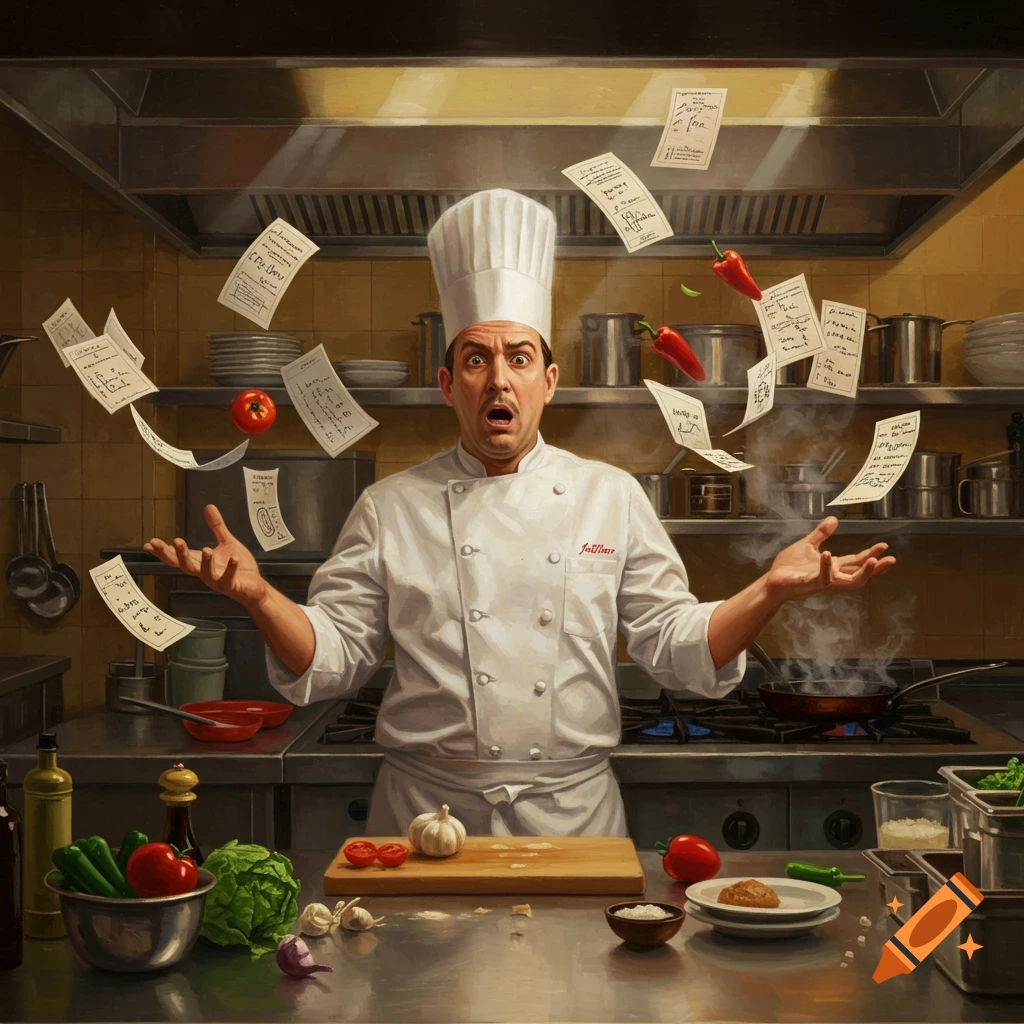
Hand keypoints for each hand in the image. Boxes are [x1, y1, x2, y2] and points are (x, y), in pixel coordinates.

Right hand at [144, 504, 267, 608]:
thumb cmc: (239, 568)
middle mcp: (205, 572)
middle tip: (173, 541)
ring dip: (204, 562)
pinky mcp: (232, 585)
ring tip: (206, 549)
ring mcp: (218, 580)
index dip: (163, 551)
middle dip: (177, 555)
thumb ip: (216, 527)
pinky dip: (231, 568)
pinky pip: (229, 578)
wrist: (255, 587)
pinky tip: (233, 558)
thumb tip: (208, 507)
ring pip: (205, 574)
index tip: (149, 544)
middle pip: (185, 565)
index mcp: (201, 561)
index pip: (177, 557)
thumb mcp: (226, 542)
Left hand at [765, 516, 894, 603]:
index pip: (855, 561)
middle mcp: (831, 575)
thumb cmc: (788, 567)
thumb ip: (821, 534)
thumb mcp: (807, 545)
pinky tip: (828, 554)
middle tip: (891, 559)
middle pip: (859, 574)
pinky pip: (822, 577)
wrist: (772, 581)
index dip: (870, 554)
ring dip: (862, 572)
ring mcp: (822, 581)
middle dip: (875, 567)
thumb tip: (834, 519)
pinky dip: (826, 566)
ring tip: (872, 560)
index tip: (884, 546)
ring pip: (848, 581)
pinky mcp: (809, 583)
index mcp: (832, 566)